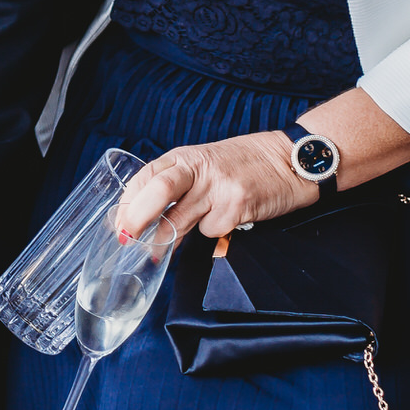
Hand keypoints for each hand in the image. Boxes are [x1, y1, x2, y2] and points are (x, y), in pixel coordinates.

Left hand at [117, 133, 318, 240]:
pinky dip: (212, 236)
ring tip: (158, 253)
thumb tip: (146, 218)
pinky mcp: (238, 207)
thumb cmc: (245, 163)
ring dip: (166, 241)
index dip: (129, 202)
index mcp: (186, 156)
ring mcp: (220, 187)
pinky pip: (212, 232)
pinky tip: (225, 223)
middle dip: (138, 218)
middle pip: (159, 190)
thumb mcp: (205, 163)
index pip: (147, 176)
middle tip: (126, 238)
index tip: (119, 224)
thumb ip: (179, 185)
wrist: (290, 158)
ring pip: (182, 220)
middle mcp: (200, 169)